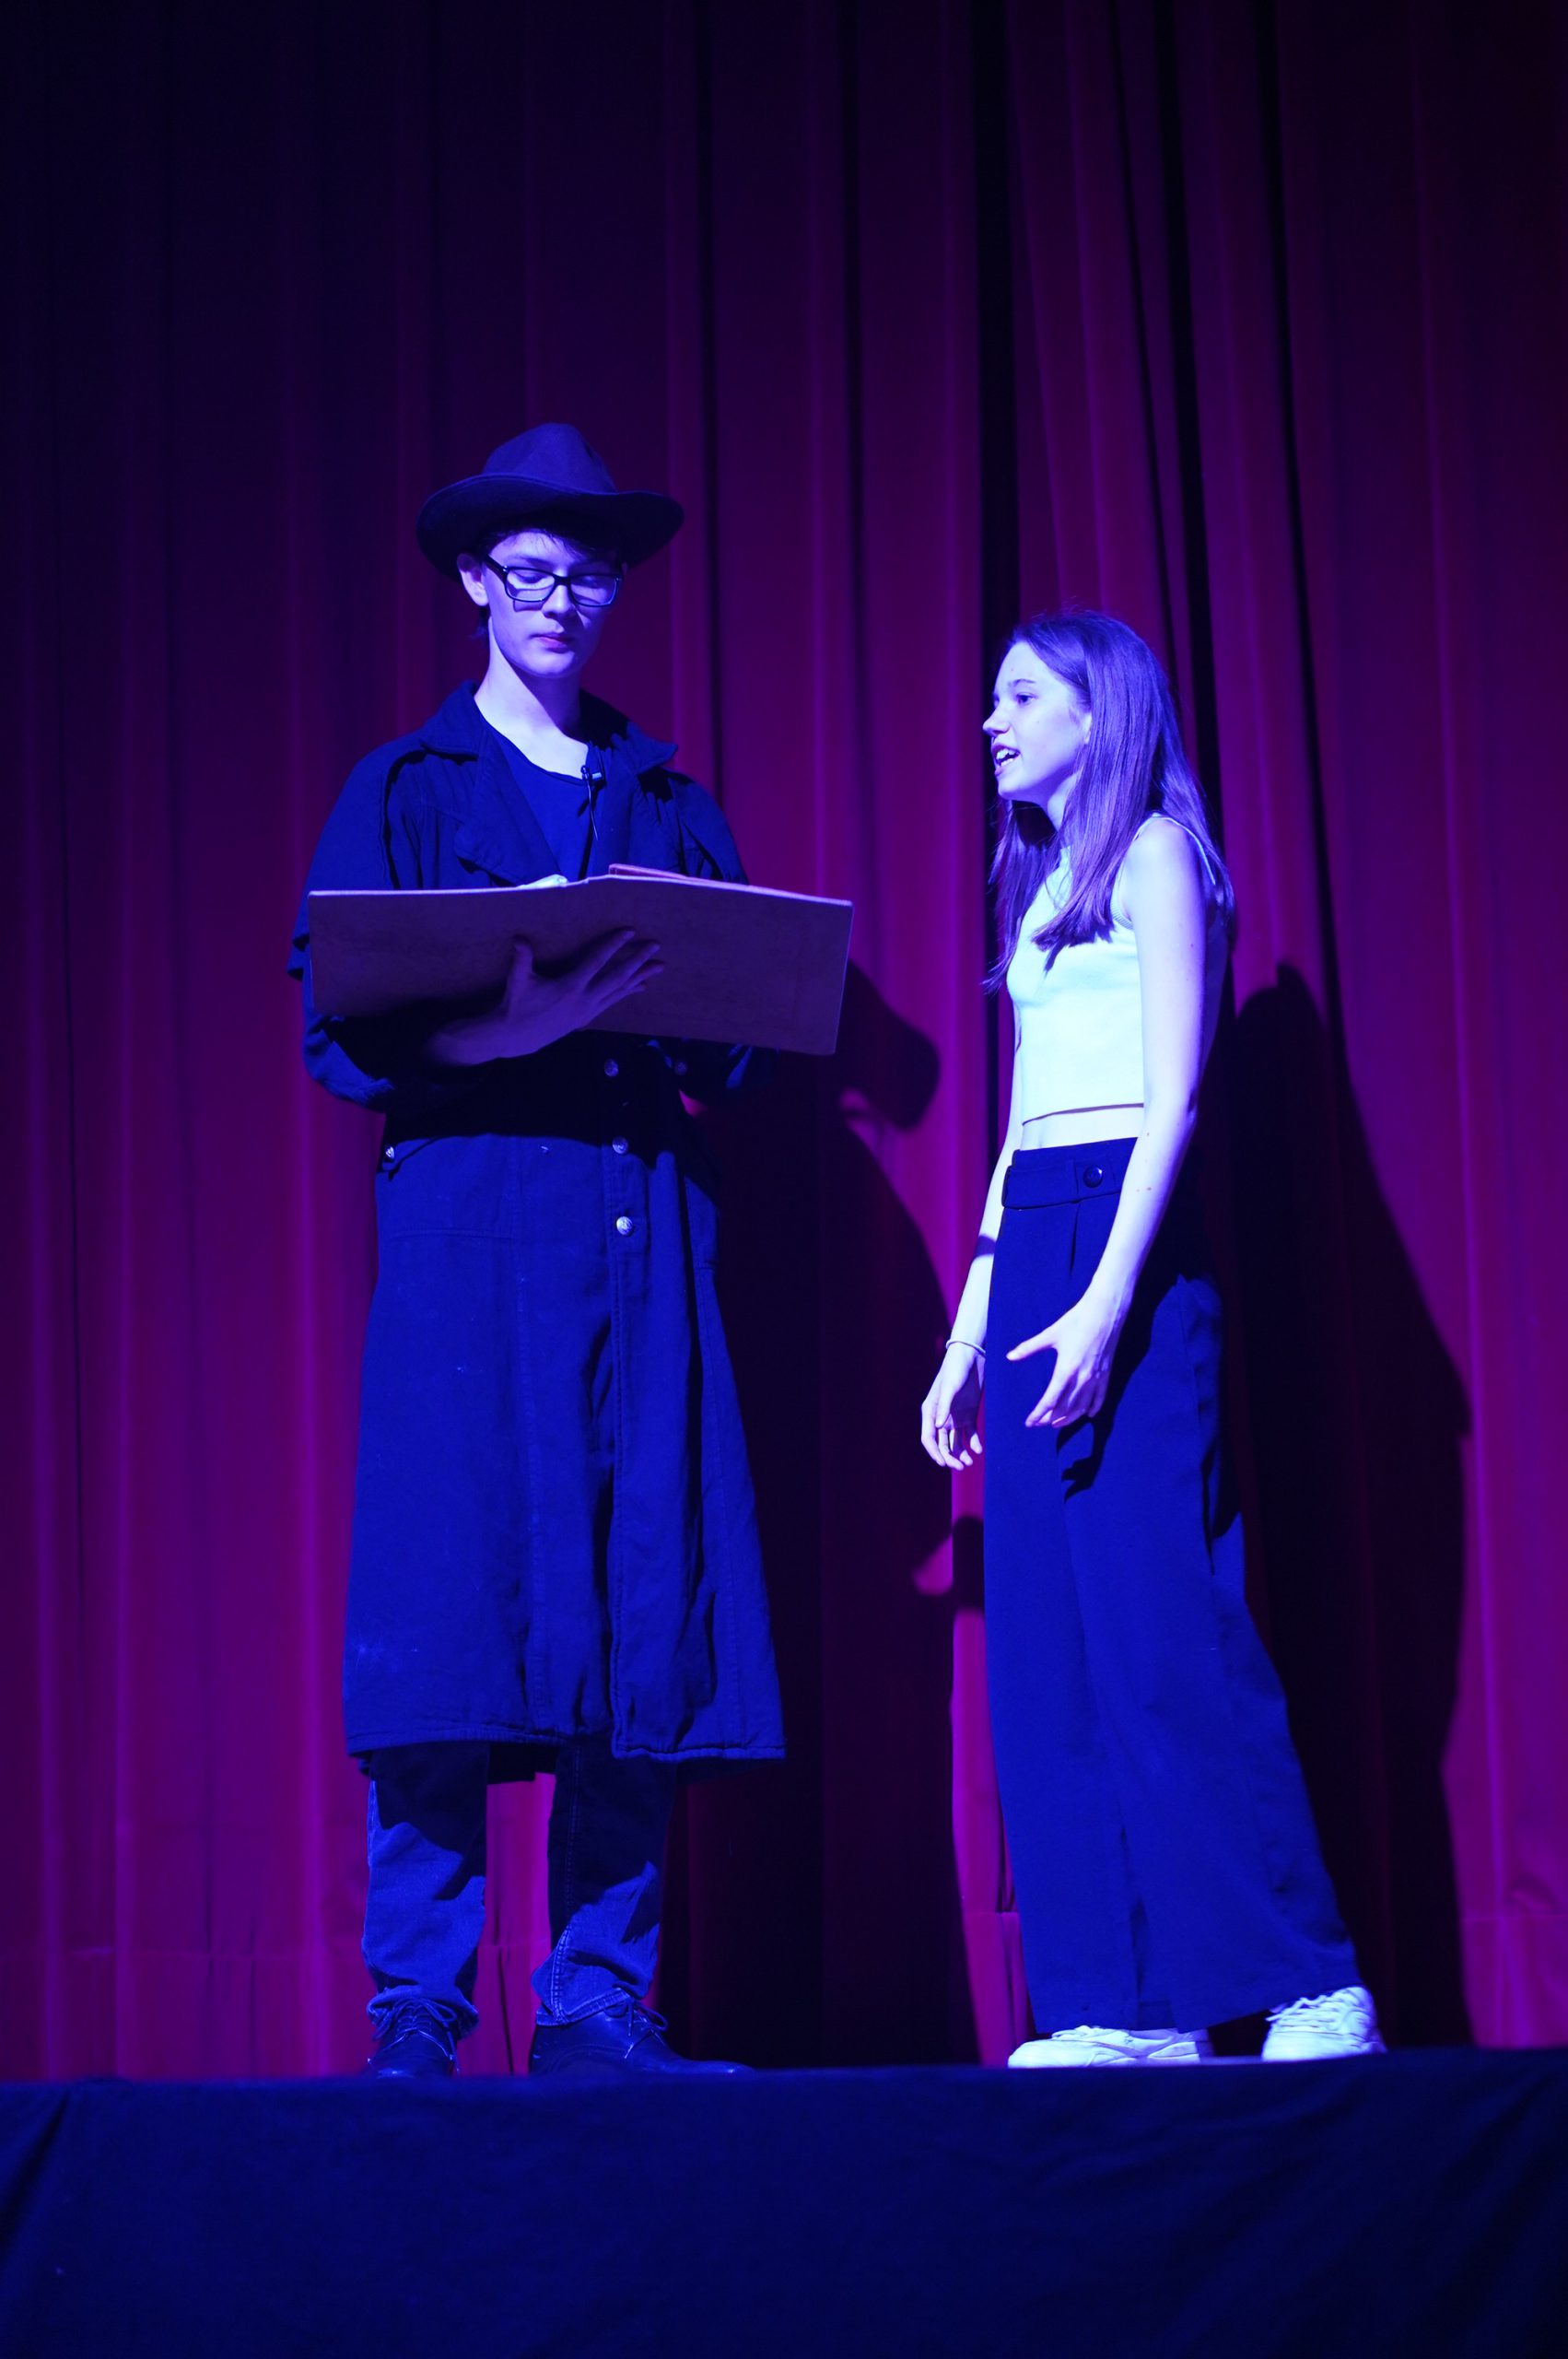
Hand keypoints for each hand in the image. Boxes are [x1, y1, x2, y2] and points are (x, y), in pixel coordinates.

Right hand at [428, 929, 662, 1064]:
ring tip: (659, 967)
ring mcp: (588, 1010)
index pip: (596, 962)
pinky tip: (642, 986)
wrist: (517, 1037)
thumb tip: (519, 938)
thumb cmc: (517, 1004)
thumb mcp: (518, 981)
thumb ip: (521, 959)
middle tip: (655, 946)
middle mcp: (584, 999)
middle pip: (618, 977)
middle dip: (638, 960)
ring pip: (620, 991)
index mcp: (569, 987)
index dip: (613, 945)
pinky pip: (614, 1001)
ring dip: (640, 977)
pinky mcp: (588, 1017)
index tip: (629, 931)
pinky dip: (628, 992)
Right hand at [920, 1342, 984, 1470]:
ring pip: (956, 1442)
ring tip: (969, 1462)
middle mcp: (941, 1417)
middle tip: (961, 1467)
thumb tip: (938, 1428)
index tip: (943, 1464)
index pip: (928, 1438)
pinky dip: (973, 1443)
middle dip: (950, 1457)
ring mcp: (955, 1417)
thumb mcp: (949, 1387)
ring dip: (961, 1453)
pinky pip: (970, 1434)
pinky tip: (978, 1450)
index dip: (935, 1452)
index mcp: (930, 1411)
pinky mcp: (969, 1414)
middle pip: (942, 1444)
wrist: (971, 1356)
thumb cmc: (955, 1369)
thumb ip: (944, 1407)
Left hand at [1007, 1293, 1123, 1429]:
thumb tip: (1009, 1356)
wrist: (1104, 1312)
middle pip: (1065, 1407)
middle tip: (1039, 1423)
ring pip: (1082, 1407)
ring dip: (1069, 1417)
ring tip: (1057, 1423)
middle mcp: (1082, 1378)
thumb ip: (1029, 1348)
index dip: (1038, 1414)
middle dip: (1050, 1418)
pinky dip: (1092, 1408)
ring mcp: (1096, 1378)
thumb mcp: (1050, 1334)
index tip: (1029, 1422)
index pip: (1050, 1400)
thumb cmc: (1076, 1321)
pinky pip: (1100, 1398)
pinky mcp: (1106, 1374)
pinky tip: (1086, 1414)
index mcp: (1066, 1370)